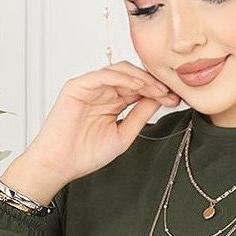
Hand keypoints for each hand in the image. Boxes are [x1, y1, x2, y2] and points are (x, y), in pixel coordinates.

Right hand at [25, 61, 182, 182]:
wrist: (60, 164)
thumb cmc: (85, 154)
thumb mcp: (123, 134)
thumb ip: (140, 115)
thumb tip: (159, 100)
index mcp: (113, 103)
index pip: (139, 89)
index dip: (158, 91)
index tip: (175, 99)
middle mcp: (102, 92)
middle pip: (132, 77)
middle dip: (154, 83)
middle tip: (170, 92)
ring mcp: (90, 87)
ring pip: (120, 71)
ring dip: (142, 78)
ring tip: (158, 89)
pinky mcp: (77, 86)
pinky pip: (103, 75)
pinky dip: (123, 77)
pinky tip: (139, 85)